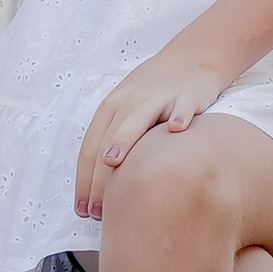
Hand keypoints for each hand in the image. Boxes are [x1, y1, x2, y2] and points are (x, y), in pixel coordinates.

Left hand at [74, 48, 228, 216]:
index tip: (82, 209)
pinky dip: (180, 115)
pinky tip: (177, 129)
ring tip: (113, 161)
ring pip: (138, 118)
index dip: (84, 180)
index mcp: (111, 108)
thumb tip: (99, 191)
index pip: (90, 147)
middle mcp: (131, 102)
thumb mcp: (126, 110)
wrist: (190, 59)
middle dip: (100, 177)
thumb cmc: (153, 93)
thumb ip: (113, 140)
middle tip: (98, 211)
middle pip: (109, 140)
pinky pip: (183, 106)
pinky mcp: (187, 95)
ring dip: (124, 138)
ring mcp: (159, 97)